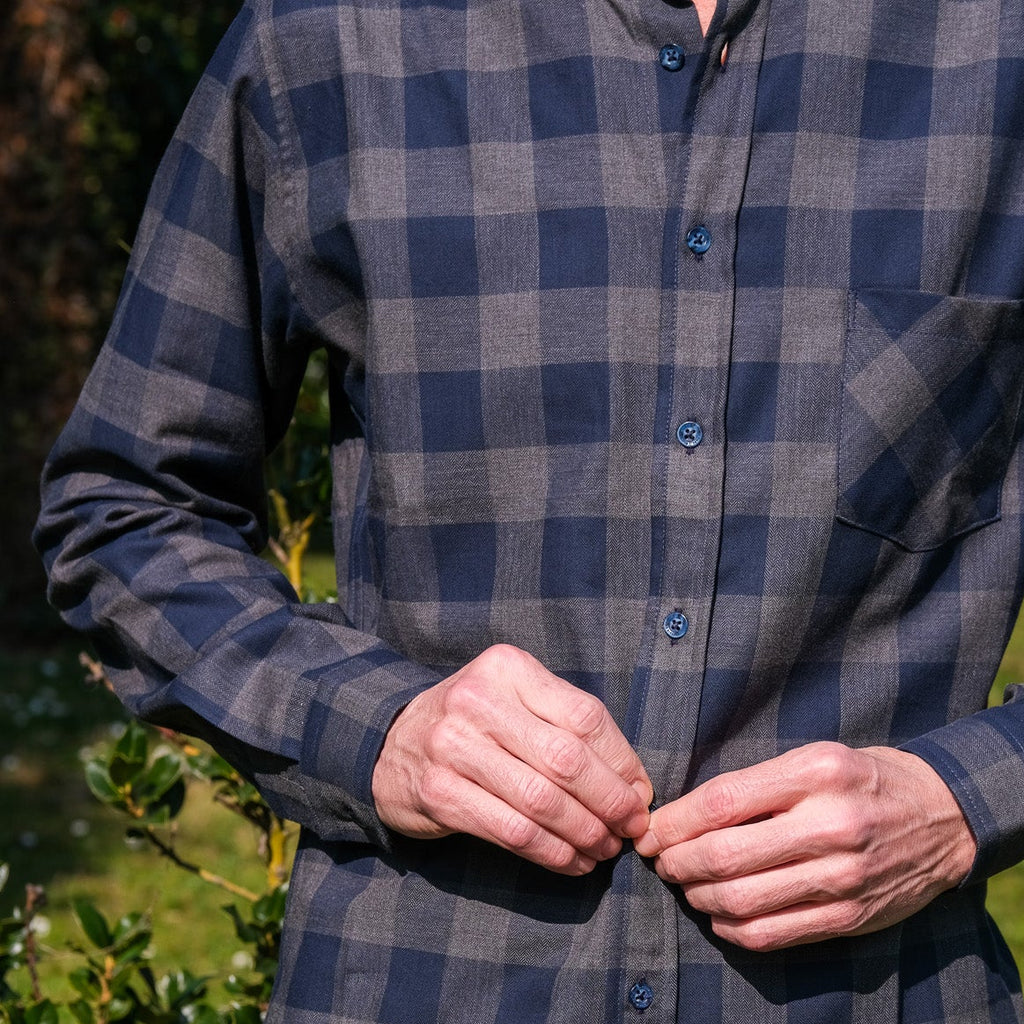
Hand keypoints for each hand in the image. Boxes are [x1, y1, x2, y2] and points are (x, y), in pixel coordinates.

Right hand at [371, 644, 653, 874]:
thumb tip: (634, 782)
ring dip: (585, 833)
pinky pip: (513, 831)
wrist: (392, 743)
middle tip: (632, 828)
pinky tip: (572, 862)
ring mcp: (453, 746)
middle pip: (566, 760)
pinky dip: (552, 853)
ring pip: (542, 801)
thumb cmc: (474, 723)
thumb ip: (566, 725)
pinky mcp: (440, 793)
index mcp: (507, 668)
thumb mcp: (514, 699)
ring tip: (605, 849)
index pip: (584, 716)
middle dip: (611, 802)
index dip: (622, 761)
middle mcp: (478, 700)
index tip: (640, 792)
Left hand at [633, 742, 975, 949]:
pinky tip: (717, 912)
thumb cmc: (862, 779)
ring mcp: (842, 878)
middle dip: (677, 861)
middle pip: (725, 855)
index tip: (652, 828)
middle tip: (660, 858)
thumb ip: (756, 783)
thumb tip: (685, 814)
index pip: (722, 801)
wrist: (943, 816)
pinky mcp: (849, 917)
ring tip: (684, 882)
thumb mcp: (814, 757)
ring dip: (697, 895)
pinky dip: (730, 927)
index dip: (675, 820)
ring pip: (741, 901)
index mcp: (816, 773)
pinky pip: (771, 934)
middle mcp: (830, 826)